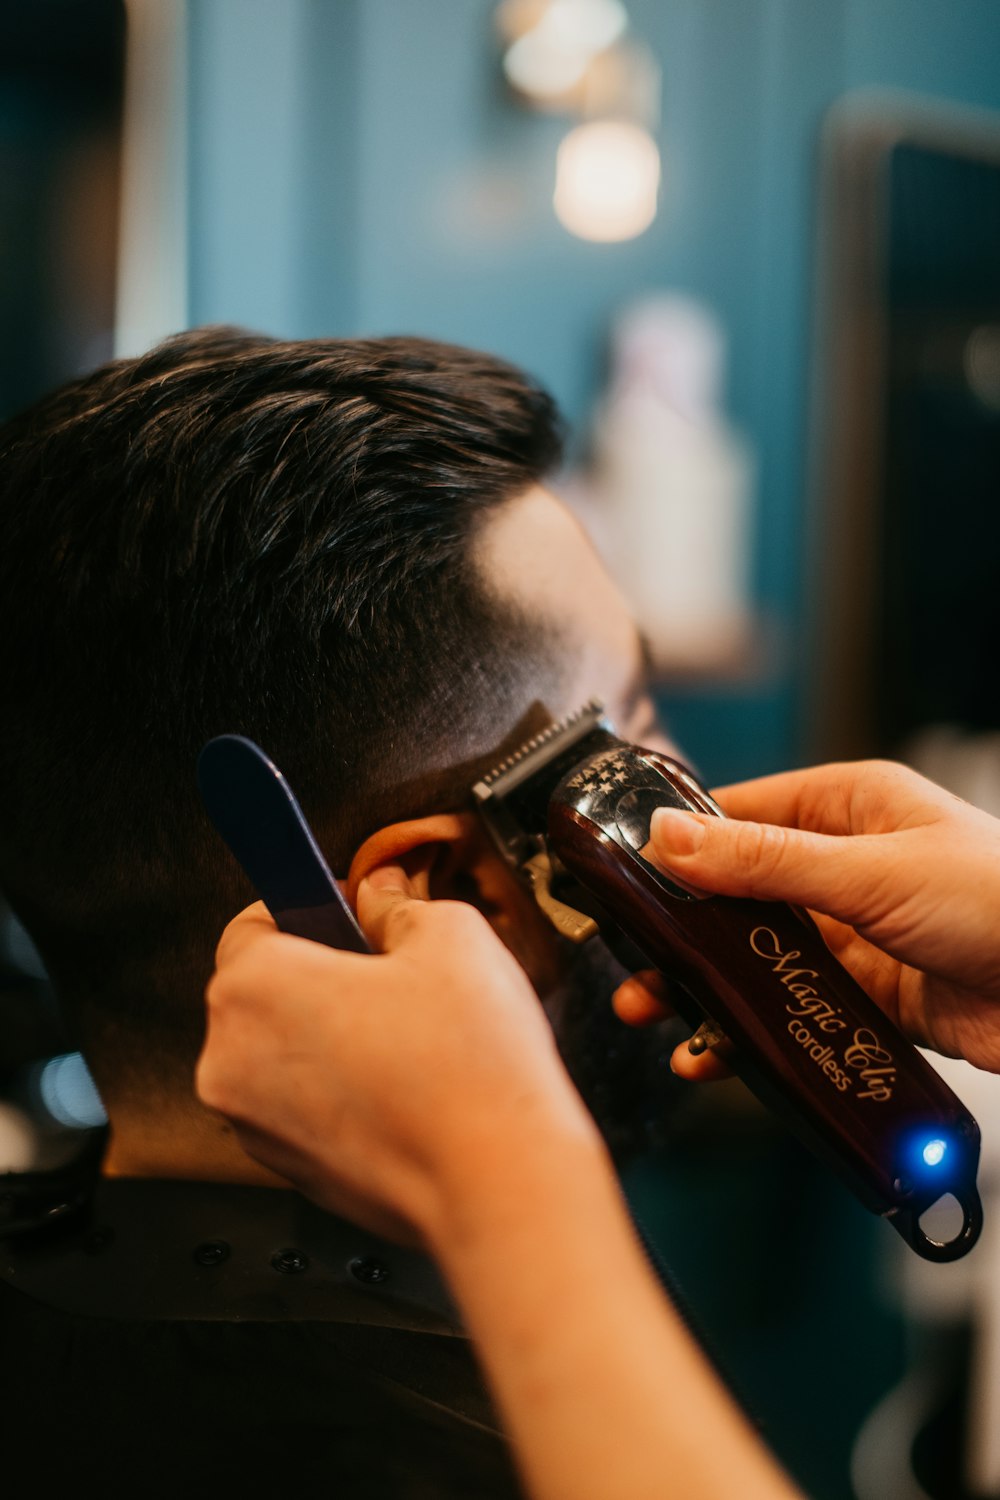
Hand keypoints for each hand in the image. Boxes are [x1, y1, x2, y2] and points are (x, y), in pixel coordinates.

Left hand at [196, 867, 597, 1245]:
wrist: (499, 1186)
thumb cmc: (470, 1066)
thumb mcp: (450, 936)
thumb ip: (395, 904)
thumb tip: (377, 898)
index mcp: (253, 987)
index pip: (252, 922)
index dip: (313, 908)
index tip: (353, 914)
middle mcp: (231, 1060)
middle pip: (264, 992)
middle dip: (324, 977)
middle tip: (398, 981)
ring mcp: (255, 1126)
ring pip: (284, 1054)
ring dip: (332, 1038)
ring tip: (411, 1042)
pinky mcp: (289, 1172)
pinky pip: (304, 1109)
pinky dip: (342, 1093)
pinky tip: (407, 1090)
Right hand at [615, 760, 999, 1074]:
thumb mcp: (869, 873)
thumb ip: (764, 862)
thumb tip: (669, 837)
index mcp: (849, 808)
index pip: (741, 815)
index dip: (680, 845)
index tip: (624, 877)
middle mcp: (847, 864)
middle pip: (738, 894)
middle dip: (681, 931)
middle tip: (632, 962)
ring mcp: (856, 932)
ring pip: (757, 957)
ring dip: (706, 986)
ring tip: (655, 1012)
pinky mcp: (870, 994)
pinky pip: (792, 1007)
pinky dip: (751, 1029)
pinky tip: (716, 1051)